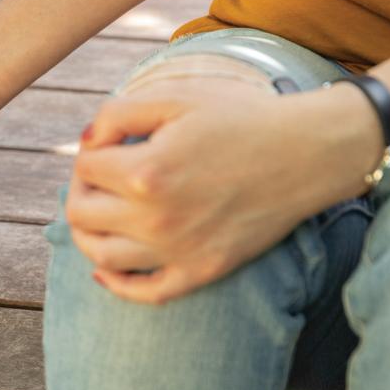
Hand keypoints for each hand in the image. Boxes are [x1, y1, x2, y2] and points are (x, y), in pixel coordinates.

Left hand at [65, 76, 382, 303]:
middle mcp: (155, 219)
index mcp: (146, 172)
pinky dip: (116, 285)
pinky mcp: (201, 271)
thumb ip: (118, 113)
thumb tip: (86, 142)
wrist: (309, 152)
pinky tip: (106, 270)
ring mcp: (178, 251)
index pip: (85, 167)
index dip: (89, 150)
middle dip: (80, 189)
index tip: (106, 144)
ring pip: (101, 258)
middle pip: (81, 214)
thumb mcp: (176, 97)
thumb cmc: (243, 117)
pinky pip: (145, 292)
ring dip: (86, 236)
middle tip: (98, 177)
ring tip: (96, 215)